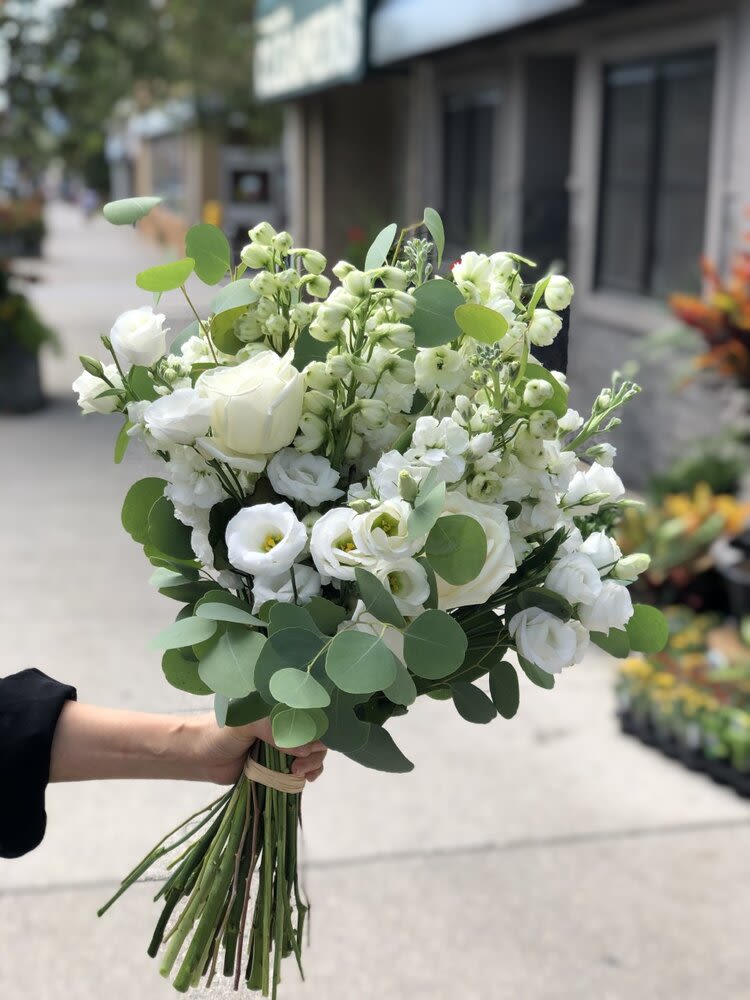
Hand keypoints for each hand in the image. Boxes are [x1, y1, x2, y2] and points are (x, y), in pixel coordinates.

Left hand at [189, 714, 327, 785]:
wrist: (199, 756)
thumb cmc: (220, 733)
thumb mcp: (245, 722)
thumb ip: (273, 730)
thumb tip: (304, 749)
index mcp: (280, 710)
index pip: (311, 717)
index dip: (316, 732)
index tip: (305, 748)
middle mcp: (286, 727)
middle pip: (317, 738)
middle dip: (314, 754)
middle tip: (298, 766)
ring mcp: (284, 748)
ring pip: (312, 756)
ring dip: (312, 766)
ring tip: (296, 773)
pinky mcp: (279, 767)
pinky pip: (301, 771)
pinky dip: (307, 775)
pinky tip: (302, 779)